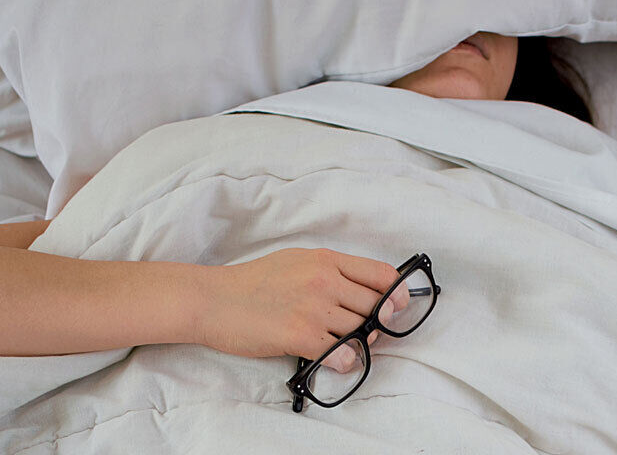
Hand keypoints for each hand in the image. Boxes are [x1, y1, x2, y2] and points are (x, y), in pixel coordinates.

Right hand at [195, 248, 404, 371]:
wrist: (213, 299)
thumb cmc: (252, 282)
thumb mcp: (296, 261)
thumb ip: (330, 272)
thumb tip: (362, 290)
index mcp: (325, 259)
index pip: (380, 273)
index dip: (397, 293)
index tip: (398, 306)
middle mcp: (324, 280)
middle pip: (375, 306)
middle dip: (377, 323)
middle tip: (365, 331)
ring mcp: (313, 308)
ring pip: (361, 330)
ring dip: (360, 343)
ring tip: (344, 345)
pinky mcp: (300, 335)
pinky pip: (342, 353)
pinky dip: (344, 360)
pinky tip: (334, 358)